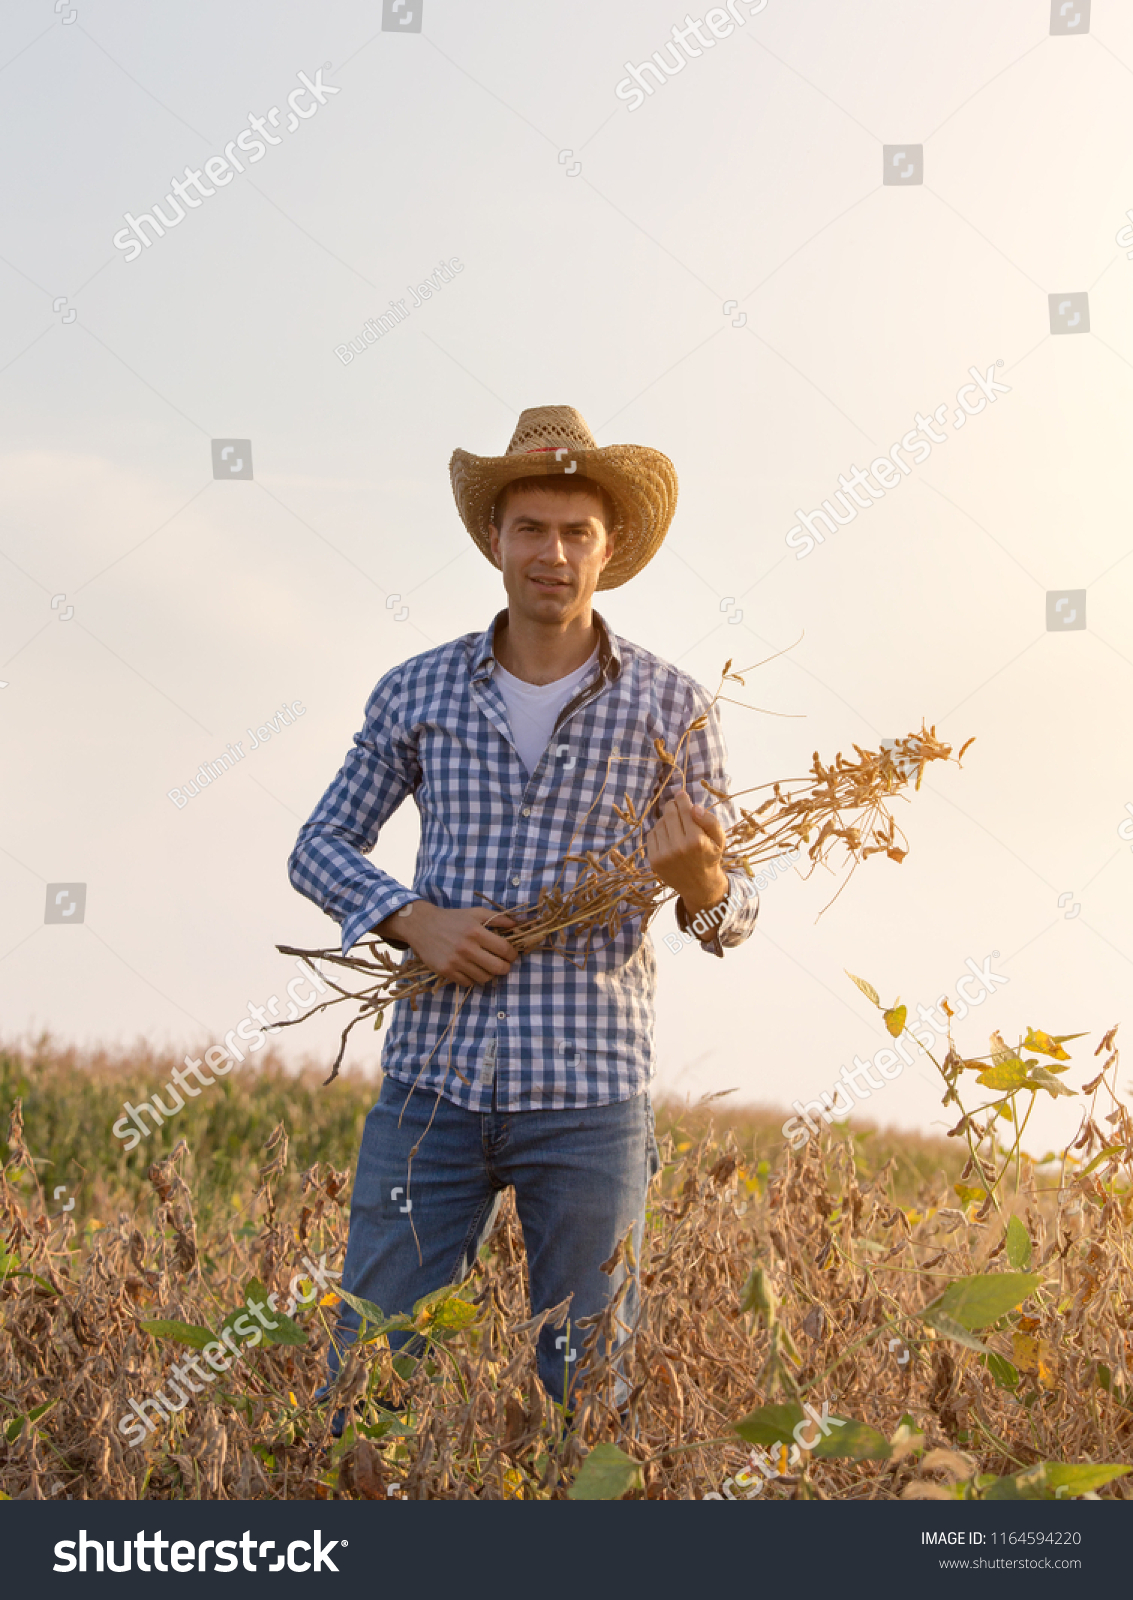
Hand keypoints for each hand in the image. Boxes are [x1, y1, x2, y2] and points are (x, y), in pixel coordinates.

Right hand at [376, 902, 518, 985]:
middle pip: (498, 968)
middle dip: (505, 968)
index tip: (511, 955)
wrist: (422, 925)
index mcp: (476, 931)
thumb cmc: (452, 919)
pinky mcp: (446, 971)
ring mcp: (456, 962)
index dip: (513, 954)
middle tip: (503, 964)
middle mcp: (467, 948)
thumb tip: (518, 925)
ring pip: (484, 978)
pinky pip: (468, 983)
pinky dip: (473, 978)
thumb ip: (498, 918)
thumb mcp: (475, 913)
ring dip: (489, 974)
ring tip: (486, 966)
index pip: (504, 949)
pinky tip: (471, 969)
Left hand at [646, 791, 728, 914]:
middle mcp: (679, 847)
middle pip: (670, 813)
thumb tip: (694, 807)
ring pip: (660, 823)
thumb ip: (710, 821)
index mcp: (696, 840)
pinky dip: (659, 831)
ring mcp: (664, 855)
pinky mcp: (654, 860)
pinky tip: (668, 836)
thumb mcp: (719, 839)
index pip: (685, 810)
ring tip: (675, 825)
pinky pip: (652, 835)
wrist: (699, 885)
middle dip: (673, 806)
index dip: (682, 799)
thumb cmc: (710, 856)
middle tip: (676, 804)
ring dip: (666, 819)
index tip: (681, 793)